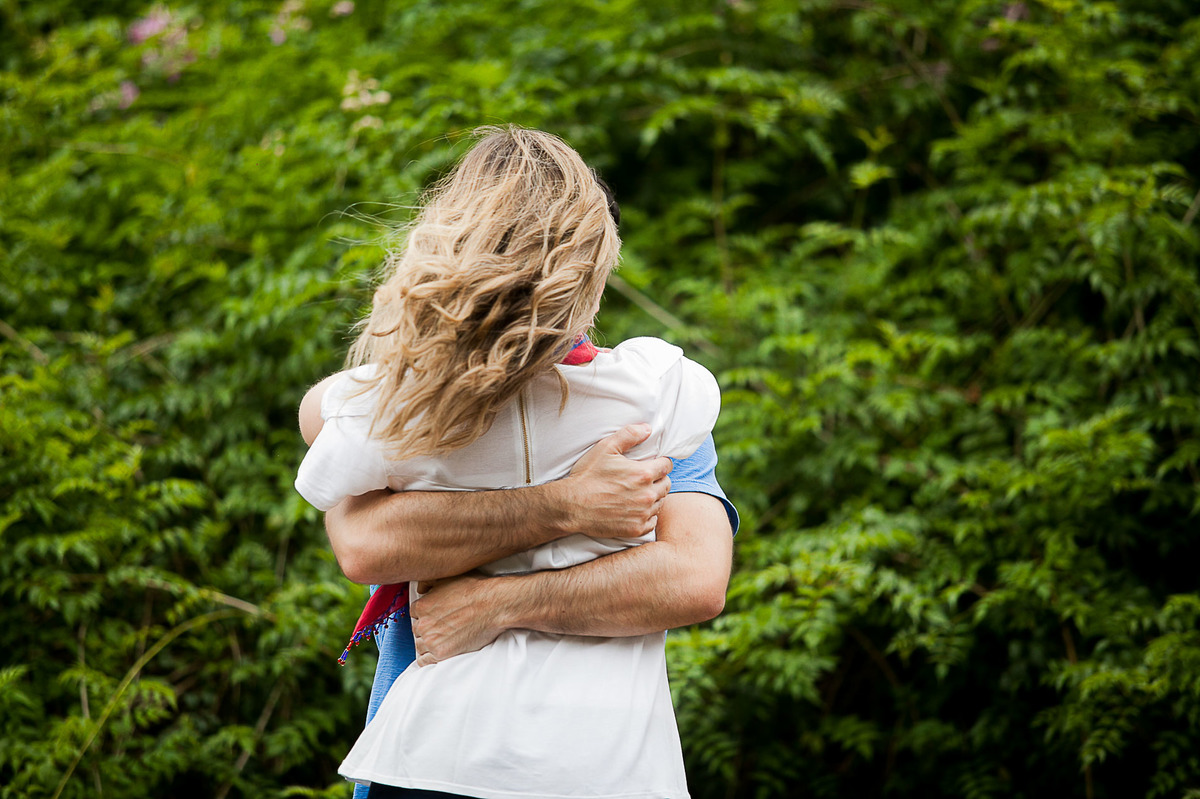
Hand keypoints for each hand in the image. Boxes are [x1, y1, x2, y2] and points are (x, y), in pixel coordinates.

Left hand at [410, 573, 504, 666]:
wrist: (494, 605)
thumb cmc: (476, 590)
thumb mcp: (449, 578)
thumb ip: (429, 583)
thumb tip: (421, 588)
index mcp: (422, 605)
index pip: (414, 614)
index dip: (425, 615)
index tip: (433, 617)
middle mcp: (423, 623)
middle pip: (418, 630)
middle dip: (427, 629)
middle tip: (440, 628)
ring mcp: (431, 639)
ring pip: (420, 645)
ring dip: (428, 644)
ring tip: (440, 641)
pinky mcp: (441, 653)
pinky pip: (424, 661)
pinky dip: (427, 659)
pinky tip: (435, 654)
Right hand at [554, 424, 672, 538]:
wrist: (572, 506)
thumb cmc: (587, 476)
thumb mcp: (605, 448)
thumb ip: (629, 435)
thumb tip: (648, 429)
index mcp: (643, 473)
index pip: (667, 466)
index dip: (660, 463)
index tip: (652, 464)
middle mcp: (647, 494)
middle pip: (667, 484)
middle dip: (658, 479)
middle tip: (643, 479)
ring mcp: (642, 513)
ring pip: (660, 503)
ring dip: (653, 497)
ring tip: (637, 494)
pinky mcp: (636, 528)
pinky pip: (652, 521)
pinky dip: (647, 515)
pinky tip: (635, 509)